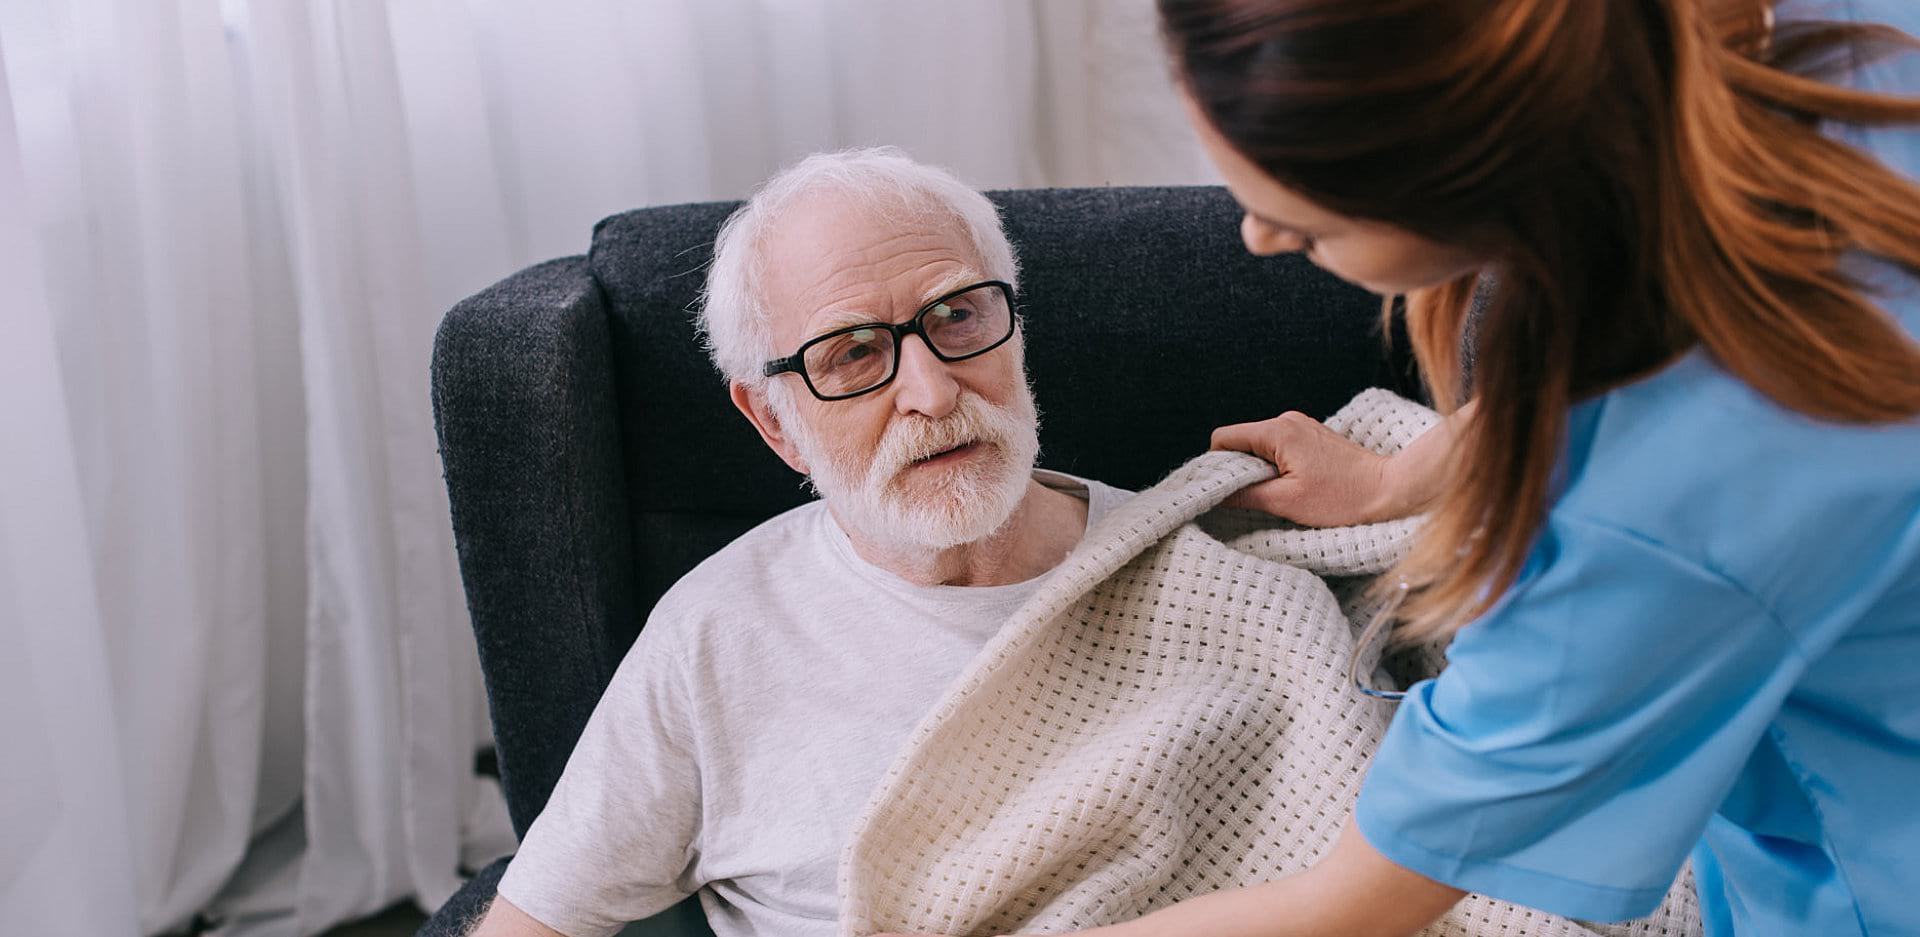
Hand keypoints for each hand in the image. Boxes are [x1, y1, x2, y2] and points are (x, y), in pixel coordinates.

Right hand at [1210, 412, 1396, 526]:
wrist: (1390, 490)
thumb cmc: (1342, 498)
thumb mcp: (1286, 502)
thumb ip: (1245, 495)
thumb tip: (1216, 494)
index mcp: (1277, 431)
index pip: (1224, 438)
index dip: (1215, 465)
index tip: (1222, 490)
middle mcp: (1287, 420)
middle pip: (1241, 440)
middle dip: (1238, 469)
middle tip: (1251, 498)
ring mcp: (1301, 425)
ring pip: (1259, 445)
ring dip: (1259, 470)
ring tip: (1278, 493)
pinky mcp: (1312, 435)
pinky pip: (1278, 447)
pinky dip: (1276, 466)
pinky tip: (1292, 486)